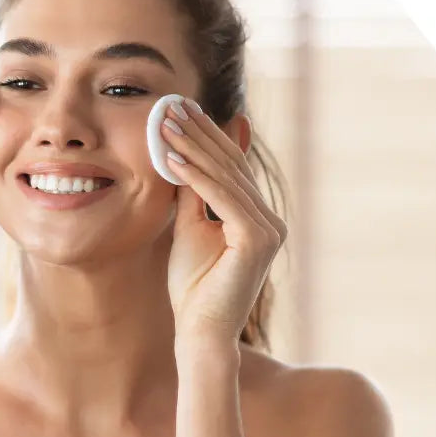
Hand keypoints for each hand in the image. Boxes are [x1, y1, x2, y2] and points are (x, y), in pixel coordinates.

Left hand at [159, 97, 286, 342]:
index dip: (205, 136)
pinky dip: (196, 178)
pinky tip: (172, 158)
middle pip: (230, 166)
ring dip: (192, 148)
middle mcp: (270, 220)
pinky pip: (222, 199)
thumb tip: (183, 156)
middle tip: (173, 104)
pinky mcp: (257, 240)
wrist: (199, 332)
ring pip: (225, 178)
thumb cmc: (192, 288)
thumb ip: (192, 195)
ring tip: (165, 124)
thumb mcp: (189, 229)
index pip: (230, 167)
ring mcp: (269, 230)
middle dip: (199, 133)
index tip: (179, 109)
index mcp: (257, 217)